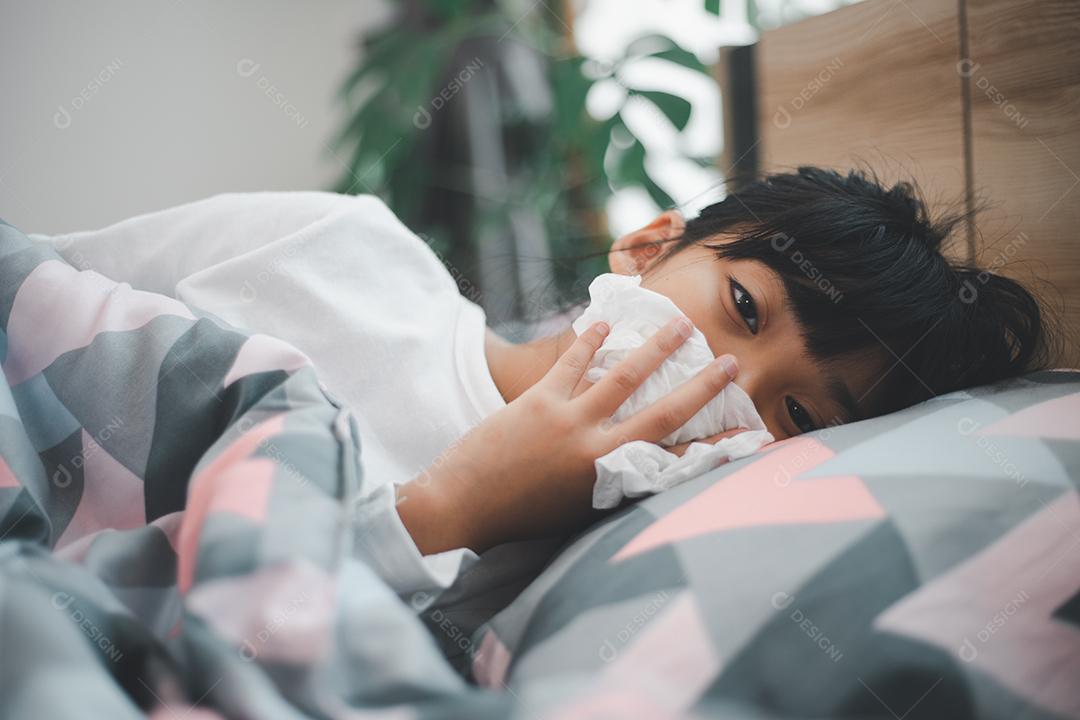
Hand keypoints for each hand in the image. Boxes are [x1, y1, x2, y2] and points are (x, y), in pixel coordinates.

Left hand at [396, 317, 739, 554]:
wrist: (461, 506)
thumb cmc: (518, 518)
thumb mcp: (574, 510)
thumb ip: (608, 482)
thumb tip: (637, 459)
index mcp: (610, 482)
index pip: (675, 459)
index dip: (715, 445)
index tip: (747, 432)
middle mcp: (597, 449)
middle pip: (663, 411)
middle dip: (702, 386)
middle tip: (731, 362)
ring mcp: (568, 420)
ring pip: (624, 376)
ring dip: (655, 348)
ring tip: (681, 324)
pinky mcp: (538, 400)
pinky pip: (572, 363)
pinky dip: (589, 342)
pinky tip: (604, 324)